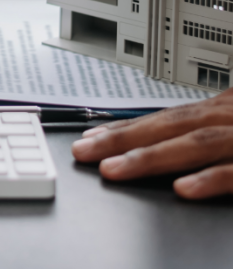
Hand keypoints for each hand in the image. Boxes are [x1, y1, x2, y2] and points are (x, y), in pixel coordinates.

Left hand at [71, 88, 232, 197]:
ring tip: (112, 169)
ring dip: (150, 156)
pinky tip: (182, 189)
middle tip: (83, 152)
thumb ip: (210, 133)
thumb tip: (170, 141)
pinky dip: (208, 179)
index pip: (165, 118)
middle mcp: (229, 118)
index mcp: (222, 110)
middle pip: (168, 126)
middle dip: (122, 139)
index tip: (91, 137)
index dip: (127, 127)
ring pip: (194, 144)